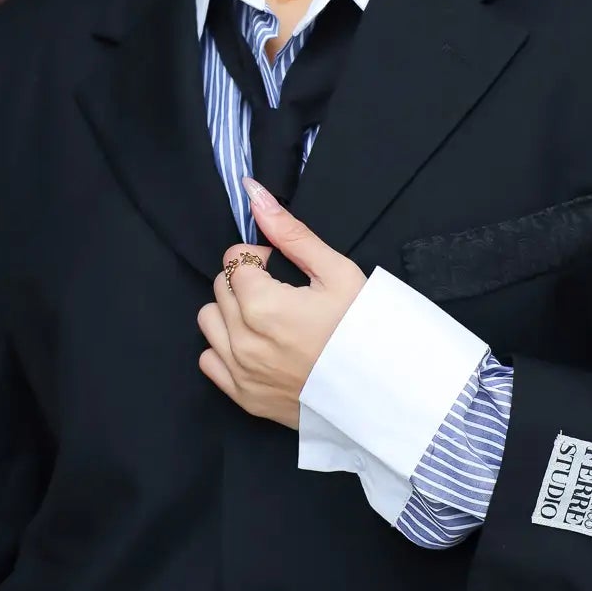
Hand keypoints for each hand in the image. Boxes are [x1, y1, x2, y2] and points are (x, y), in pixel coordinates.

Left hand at [196, 174, 366, 428]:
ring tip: (265, 318)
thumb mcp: (336, 272)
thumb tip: (254, 193)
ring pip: (209, 321)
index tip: (279, 266)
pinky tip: (256, 345)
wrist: (382, 390)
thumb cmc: (364, 328)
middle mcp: (243, 339)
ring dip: (230, 312)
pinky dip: (225, 349)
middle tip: (280, 291)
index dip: (258, 257)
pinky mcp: (243, 396)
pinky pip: (209, 361)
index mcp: (262, 305)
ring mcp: (241, 371)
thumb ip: (290, 233)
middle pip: (221, 287)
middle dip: (245, 282)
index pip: (234, 259)